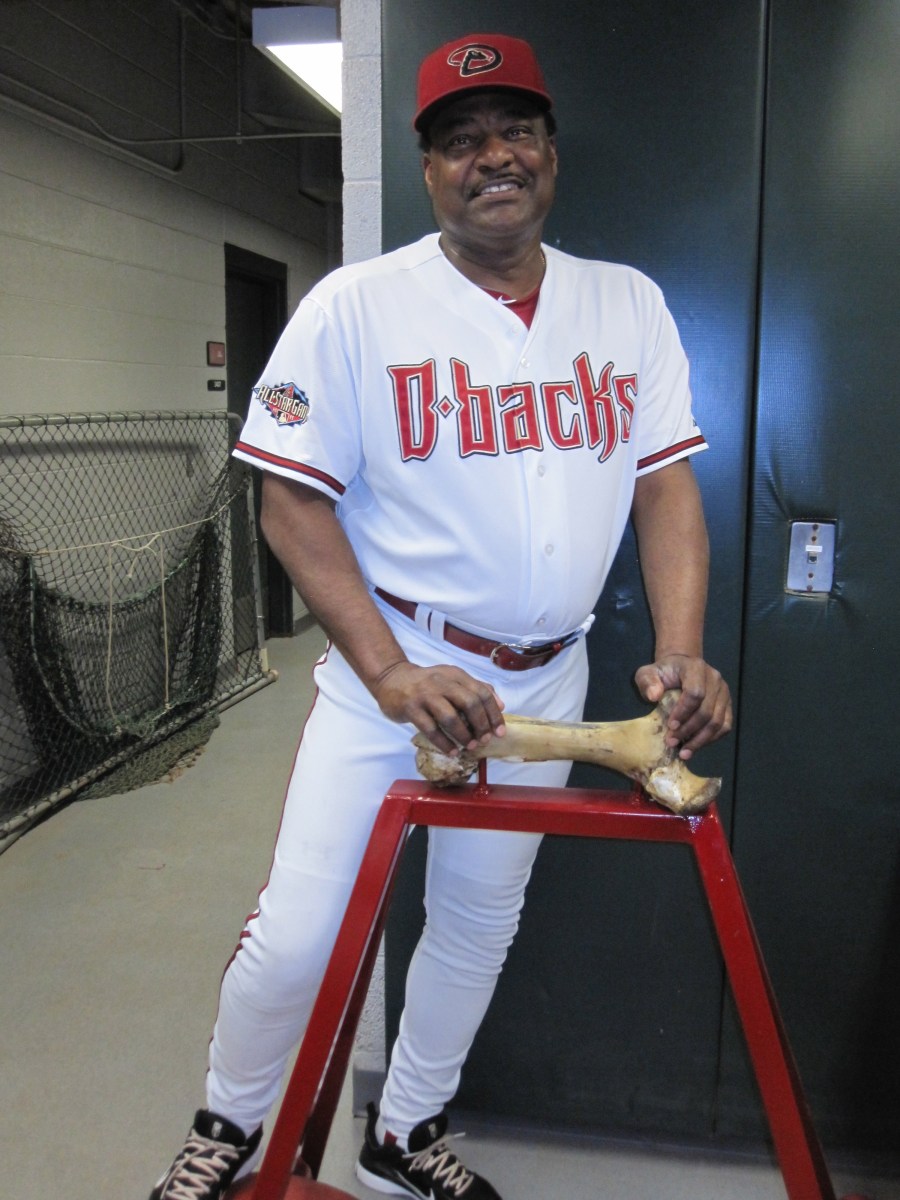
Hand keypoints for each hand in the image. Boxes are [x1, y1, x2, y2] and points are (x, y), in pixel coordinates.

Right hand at [371, 660, 505, 754]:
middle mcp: (442, 682)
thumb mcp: (451, 679)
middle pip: (469, 703)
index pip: (482, 692)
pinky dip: (444, 743)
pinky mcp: (411, 708)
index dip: (493, 714)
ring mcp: (425, 695)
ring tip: (470, 747)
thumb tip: (500, 705)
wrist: (391, 678)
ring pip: (450, 717)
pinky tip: (452, 751)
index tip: (500, 731)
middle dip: (481, 725)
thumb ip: (475, 689)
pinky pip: (430, 729)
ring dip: (464, 735)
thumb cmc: (426, 683)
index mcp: (455, 675)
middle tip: (485, 740)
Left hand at [634, 654, 731, 759]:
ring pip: (718, 722)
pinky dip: (711, 739)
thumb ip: (647, 682)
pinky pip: (724, 726)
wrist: (679, 669)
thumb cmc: (662, 674)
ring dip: (700, 740)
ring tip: (683, 752)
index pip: (695, 693)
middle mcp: (714, 679)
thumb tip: (653, 696)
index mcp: (696, 668)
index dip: (683, 712)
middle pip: (707, 711)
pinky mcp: (727, 704)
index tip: (670, 726)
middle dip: (688, 730)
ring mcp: (724, 692)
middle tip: (672, 742)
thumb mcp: (647, 673)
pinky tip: (695, 747)